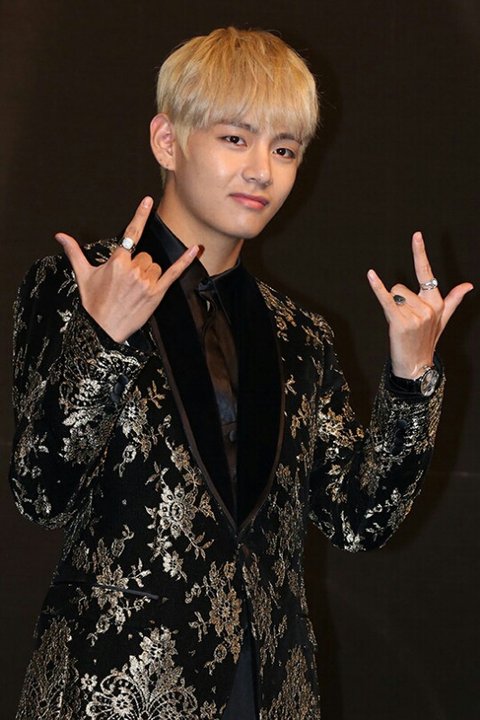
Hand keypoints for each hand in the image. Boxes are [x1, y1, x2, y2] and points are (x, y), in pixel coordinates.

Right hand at [55, 196, 198, 342]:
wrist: (102, 329)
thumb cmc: (93, 302)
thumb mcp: (83, 275)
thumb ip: (74, 252)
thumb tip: (60, 236)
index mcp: (117, 261)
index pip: (131, 233)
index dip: (140, 215)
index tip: (148, 200)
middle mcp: (133, 269)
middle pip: (146, 256)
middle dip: (138, 266)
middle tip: (127, 284)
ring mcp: (146, 281)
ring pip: (156, 266)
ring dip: (149, 275)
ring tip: (136, 290)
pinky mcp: (157, 293)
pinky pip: (174, 272)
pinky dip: (186, 260)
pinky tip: (196, 248)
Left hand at [367, 231, 472, 378]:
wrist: (416, 365)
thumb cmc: (426, 340)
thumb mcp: (442, 319)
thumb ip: (453, 300)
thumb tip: (468, 285)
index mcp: (436, 303)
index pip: (427, 273)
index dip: (420, 253)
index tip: (416, 235)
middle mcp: (428, 307)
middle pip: (400, 287)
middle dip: (397, 300)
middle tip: (404, 320)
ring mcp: (415, 315)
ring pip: (393, 295)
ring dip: (392, 308)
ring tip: (400, 325)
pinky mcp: (400, 322)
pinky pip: (386, 300)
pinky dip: (377, 288)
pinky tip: (371, 275)